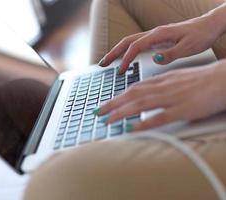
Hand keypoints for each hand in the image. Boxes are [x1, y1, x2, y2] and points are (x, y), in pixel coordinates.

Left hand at [94, 60, 225, 130]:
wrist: (223, 79)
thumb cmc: (202, 80)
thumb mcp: (177, 79)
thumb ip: (161, 86)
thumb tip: (147, 93)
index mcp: (162, 80)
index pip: (134, 88)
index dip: (118, 96)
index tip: (106, 103)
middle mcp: (163, 88)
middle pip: (133, 95)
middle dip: (113, 104)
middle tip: (98, 112)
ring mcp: (172, 98)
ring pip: (141, 104)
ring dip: (122, 112)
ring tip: (109, 120)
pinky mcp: (184, 109)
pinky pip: (161, 117)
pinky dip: (145, 123)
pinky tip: (134, 128)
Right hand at [99, 15, 222, 73]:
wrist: (209, 26)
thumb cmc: (201, 36)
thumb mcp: (189, 47)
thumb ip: (171, 54)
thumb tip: (154, 58)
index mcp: (159, 35)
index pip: (135, 47)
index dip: (126, 59)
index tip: (120, 71)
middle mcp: (154, 34)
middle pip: (127, 41)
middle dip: (113, 52)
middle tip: (102, 63)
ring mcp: (154, 37)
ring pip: (130, 42)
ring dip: (118, 51)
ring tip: (108, 62)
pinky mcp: (157, 40)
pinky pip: (137, 45)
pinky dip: (127, 52)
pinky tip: (125, 59)